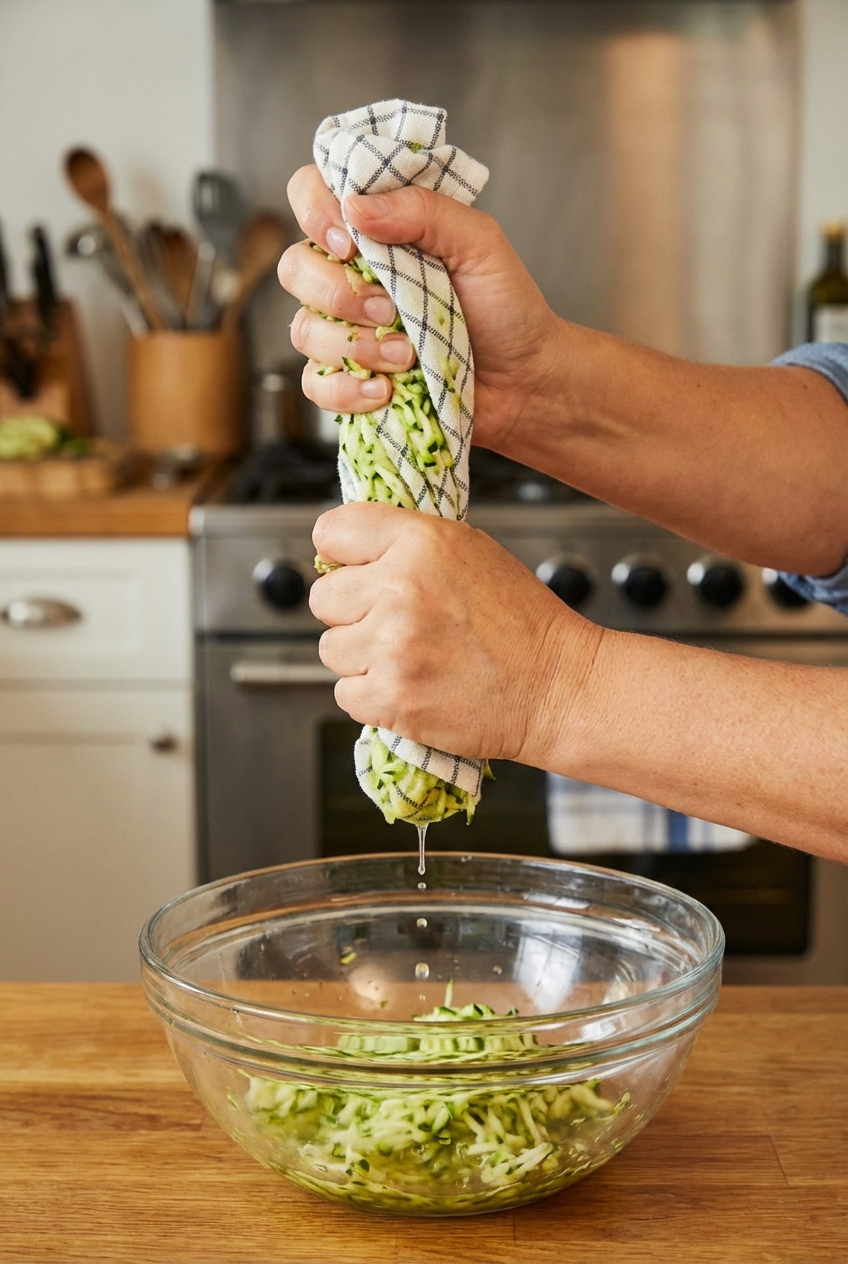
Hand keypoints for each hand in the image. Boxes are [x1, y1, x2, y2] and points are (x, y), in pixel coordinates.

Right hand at [279, 165, 557, 451]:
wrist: (524, 380)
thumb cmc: (506, 308)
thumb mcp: (479, 243)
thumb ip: (424, 211)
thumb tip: (356, 205)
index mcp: (376, 231)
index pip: (309, 194)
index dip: (314, 212)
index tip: (350, 241)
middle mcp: (350, 277)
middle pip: (295, 268)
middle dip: (339, 294)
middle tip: (390, 309)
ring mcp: (346, 331)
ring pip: (304, 331)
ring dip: (356, 346)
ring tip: (408, 356)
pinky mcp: (349, 381)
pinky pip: (316, 385)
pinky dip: (347, 390)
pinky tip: (386, 390)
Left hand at [309, 502, 603, 764]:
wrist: (556, 687)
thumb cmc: (520, 621)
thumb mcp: (470, 551)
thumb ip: (407, 543)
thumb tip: (347, 551)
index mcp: (419, 542)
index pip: (330, 532)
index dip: (342, 554)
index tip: (358, 569)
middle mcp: (399, 589)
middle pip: (323, 597)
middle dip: (352, 611)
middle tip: (395, 623)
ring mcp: (391, 647)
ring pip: (330, 648)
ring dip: (361, 657)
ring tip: (410, 657)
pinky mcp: (390, 698)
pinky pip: (344, 694)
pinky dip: (371, 696)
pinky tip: (410, 685)